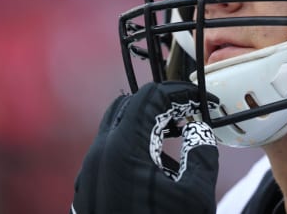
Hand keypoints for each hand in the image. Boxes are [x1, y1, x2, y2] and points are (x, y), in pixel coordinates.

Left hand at [71, 82, 219, 213]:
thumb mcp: (195, 193)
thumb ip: (200, 150)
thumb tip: (197, 129)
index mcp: (122, 149)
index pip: (149, 98)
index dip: (179, 93)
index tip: (200, 101)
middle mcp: (98, 157)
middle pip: (127, 107)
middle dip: (160, 105)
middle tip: (189, 115)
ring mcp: (88, 176)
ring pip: (115, 130)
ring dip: (146, 126)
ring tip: (177, 141)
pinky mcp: (86, 194)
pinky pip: (108, 156)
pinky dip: (132, 148)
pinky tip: (157, 169)